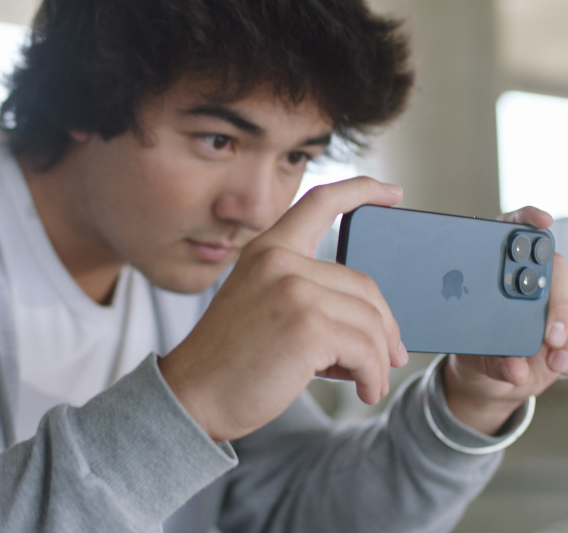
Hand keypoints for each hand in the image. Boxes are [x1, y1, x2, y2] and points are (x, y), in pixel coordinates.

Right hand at [159, 177, 408, 441]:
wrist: (194, 396)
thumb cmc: (232, 358)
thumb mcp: (262, 305)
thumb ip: (310, 295)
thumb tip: (375, 322)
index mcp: (268, 250)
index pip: (321, 201)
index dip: (362, 190)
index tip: (393, 192)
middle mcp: (280, 261)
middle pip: (364, 284)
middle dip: (385, 325)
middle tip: (391, 354)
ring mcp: (294, 291)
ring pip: (370, 320)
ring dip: (378, 358)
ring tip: (372, 381)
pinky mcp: (307, 327)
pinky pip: (366, 349)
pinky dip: (373, 374)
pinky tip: (365, 388)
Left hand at [444, 206, 567, 434]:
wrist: (489, 378)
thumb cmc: (475, 352)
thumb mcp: (474, 355)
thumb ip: (493, 361)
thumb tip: (515, 369)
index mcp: (492, 268)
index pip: (512, 230)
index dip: (527, 219)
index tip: (541, 223)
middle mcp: (525, 278)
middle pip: (552, 268)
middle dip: (555, 298)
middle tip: (549, 331)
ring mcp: (548, 300)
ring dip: (565, 325)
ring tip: (551, 354)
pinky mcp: (563, 322)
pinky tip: (558, 361)